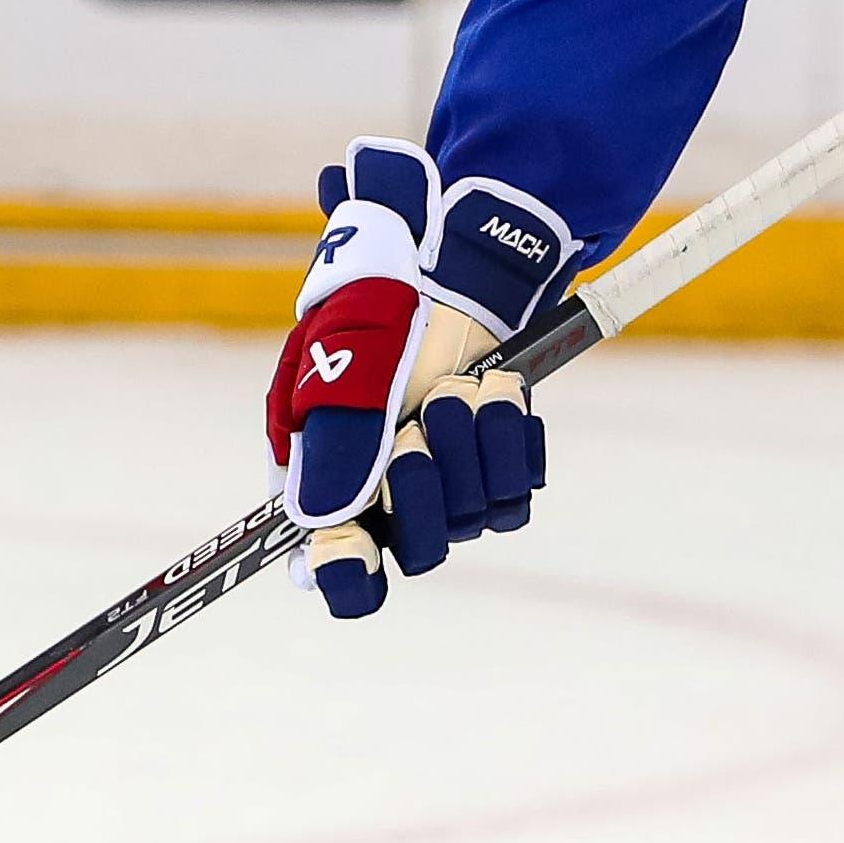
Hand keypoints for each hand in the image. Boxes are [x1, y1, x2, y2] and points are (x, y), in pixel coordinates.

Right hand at [264, 138, 569, 616]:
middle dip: (426, 486)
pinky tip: (494, 393)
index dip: (349, 575)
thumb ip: (333, 455)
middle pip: (422, 550)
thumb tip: (325, 533)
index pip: (338, 573)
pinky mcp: (499, 463)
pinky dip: (510, 439)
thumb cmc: (375, 317)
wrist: (448, 267)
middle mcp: (389, 496)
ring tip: (458, 389)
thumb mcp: (339, 375)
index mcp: (329, 483)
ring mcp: (449, 482)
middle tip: (418, 427)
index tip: (358, 547)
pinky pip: (518, 490)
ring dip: (471, 446)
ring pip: (476, 518)